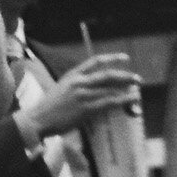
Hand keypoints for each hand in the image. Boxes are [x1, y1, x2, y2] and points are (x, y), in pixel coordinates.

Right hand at [18, 54, 140, 138]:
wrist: (40, 118)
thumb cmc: (50, 105)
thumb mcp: (63, 87)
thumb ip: (79, 84)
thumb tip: (97, 87)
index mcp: (72, 74)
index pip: (95, 62)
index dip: (112, 58)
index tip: (125, 59)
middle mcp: (79, 82)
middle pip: (107, 75)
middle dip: (125, 76)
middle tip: (137, 78)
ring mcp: (83, 95)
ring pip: (110, 90)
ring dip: (126, 90)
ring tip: (136, 91)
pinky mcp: (86, 108)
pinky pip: (108, 103)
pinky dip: (122, 101)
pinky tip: (130, 100)